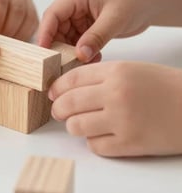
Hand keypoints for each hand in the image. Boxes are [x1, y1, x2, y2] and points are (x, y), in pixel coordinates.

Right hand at [38, 0, 158, 61]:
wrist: (154, 1)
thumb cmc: (136, 0)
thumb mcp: (115, 19)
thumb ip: (96, 37)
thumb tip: (79, 56)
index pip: (53, 13)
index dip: (45, 32)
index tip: (44, 51)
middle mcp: (76, 4)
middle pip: (56, 26)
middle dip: (59, 45)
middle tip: (62, 63)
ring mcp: (81, 15)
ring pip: (66, 36)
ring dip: (72, 50)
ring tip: (82, 62)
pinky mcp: (89, 25)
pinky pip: (78, 41)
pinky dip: (83, 51)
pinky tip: (93, 58)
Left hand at [49, 61, 181, 156]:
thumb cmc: (163, 86)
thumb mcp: (130, 69)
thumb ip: (100, 76)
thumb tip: (70, 88)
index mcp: (115, 72)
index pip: (72, 78)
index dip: (57, 87)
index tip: (52, 93)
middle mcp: (115, 94)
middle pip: (69, 103)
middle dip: (57, 109)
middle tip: (57, 111)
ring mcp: (122, 120)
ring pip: (77, 126)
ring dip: (73, 126)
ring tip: (79, 124)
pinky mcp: (130, 144)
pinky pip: (96, 146)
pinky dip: (93, 142)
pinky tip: (100, 135)